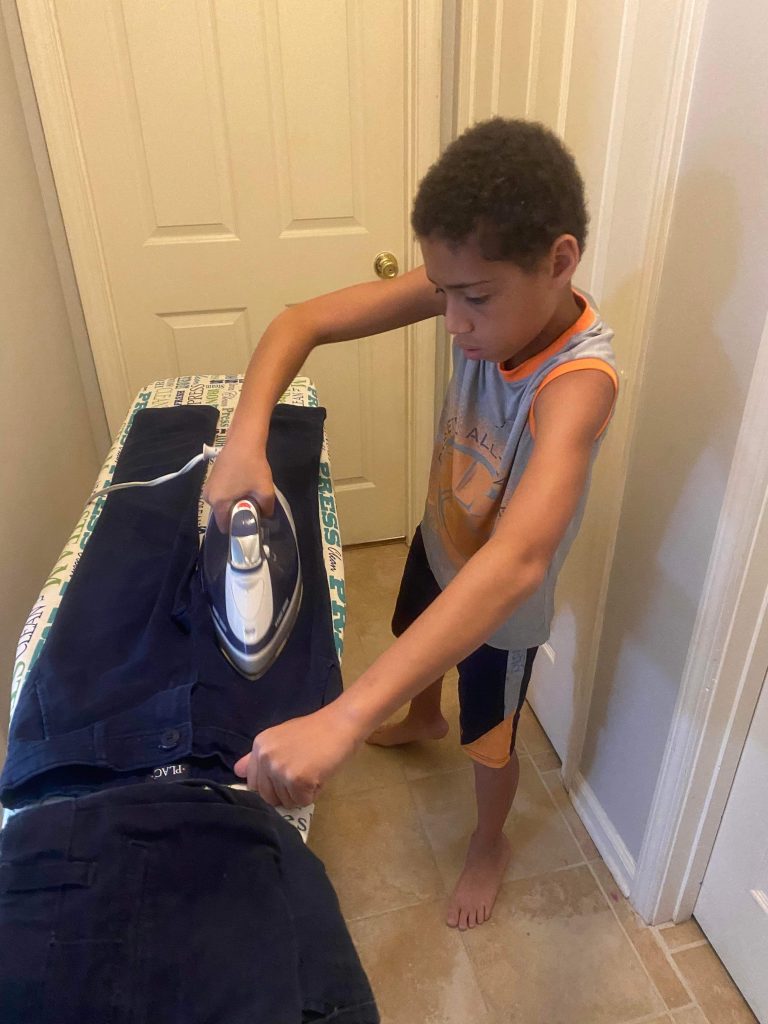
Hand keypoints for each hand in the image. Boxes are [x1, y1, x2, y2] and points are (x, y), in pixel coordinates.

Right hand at [203, 441, 274, 529]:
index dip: (238, 529)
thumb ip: (266, 509)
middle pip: (223, 515)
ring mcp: (208, 487)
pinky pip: (221, 495)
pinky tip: (242, 486)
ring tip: (248, 495)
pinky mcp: (211, 478)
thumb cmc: (252, 467)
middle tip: (253, 508)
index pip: (225, 527)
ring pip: (222, 504)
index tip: (250, 524)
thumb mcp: (265, 491)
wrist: (243, 441)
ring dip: (234, 503)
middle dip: (237, 515)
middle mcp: (208, 497)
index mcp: (218, 503)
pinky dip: (230, 495)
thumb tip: (265, 517)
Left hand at [234, 705, 362, 806]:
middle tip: (303, 772)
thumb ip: (258, 757)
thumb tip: (237, 771)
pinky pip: (303, 801)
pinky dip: (313, 793)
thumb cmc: (316, 731)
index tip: (286, 778)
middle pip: (268, 797)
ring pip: (286, 801)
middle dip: (285, 792)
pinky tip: (320, 774)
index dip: (271, 786)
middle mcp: (265, 757)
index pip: (253, 784)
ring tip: (313, 770)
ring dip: (301, 793)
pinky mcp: (298, 780)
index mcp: (259, 746)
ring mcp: (281, 769)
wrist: (341, 723)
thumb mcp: (281, 739)